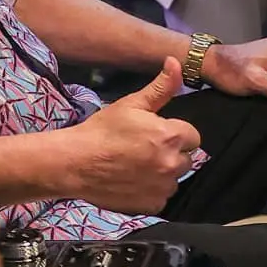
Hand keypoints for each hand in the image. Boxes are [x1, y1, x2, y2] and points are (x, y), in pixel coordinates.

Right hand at [53, 59, 201, 212]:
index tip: (155, 135)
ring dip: (163, 173)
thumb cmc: (102, 130)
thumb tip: (176, 61)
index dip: (174, 133)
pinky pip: (162, 197)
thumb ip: (161, 87)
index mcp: (171, 135)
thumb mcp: (131, 104)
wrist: (75, 162)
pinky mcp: (153, 204)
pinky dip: (152, 191)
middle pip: (186, 158)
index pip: (192, 136)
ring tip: (137, 167)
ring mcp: (163, 186)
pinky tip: (133, 182)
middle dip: (170, 154)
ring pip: (174, 179)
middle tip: (143, 150)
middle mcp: (173, 163)